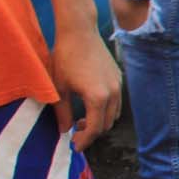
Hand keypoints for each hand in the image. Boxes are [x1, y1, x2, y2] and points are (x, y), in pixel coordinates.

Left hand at [49, 26, 121, 151]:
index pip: (95, 129)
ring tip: (82, 119)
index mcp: (98, 97)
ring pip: (114, 114)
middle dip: (92, 132)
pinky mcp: (118, 78)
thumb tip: (64, 131)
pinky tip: (90, 103)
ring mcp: (118, 85)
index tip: (74, 146)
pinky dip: (105, 109)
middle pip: (107, 124)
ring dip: (100, 121)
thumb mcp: (59, 88)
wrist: (79, 32)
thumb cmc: (66, 57)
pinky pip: (116, 101)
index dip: (84, 140)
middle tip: (75, 132)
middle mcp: (113, 93)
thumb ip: (62, 112)